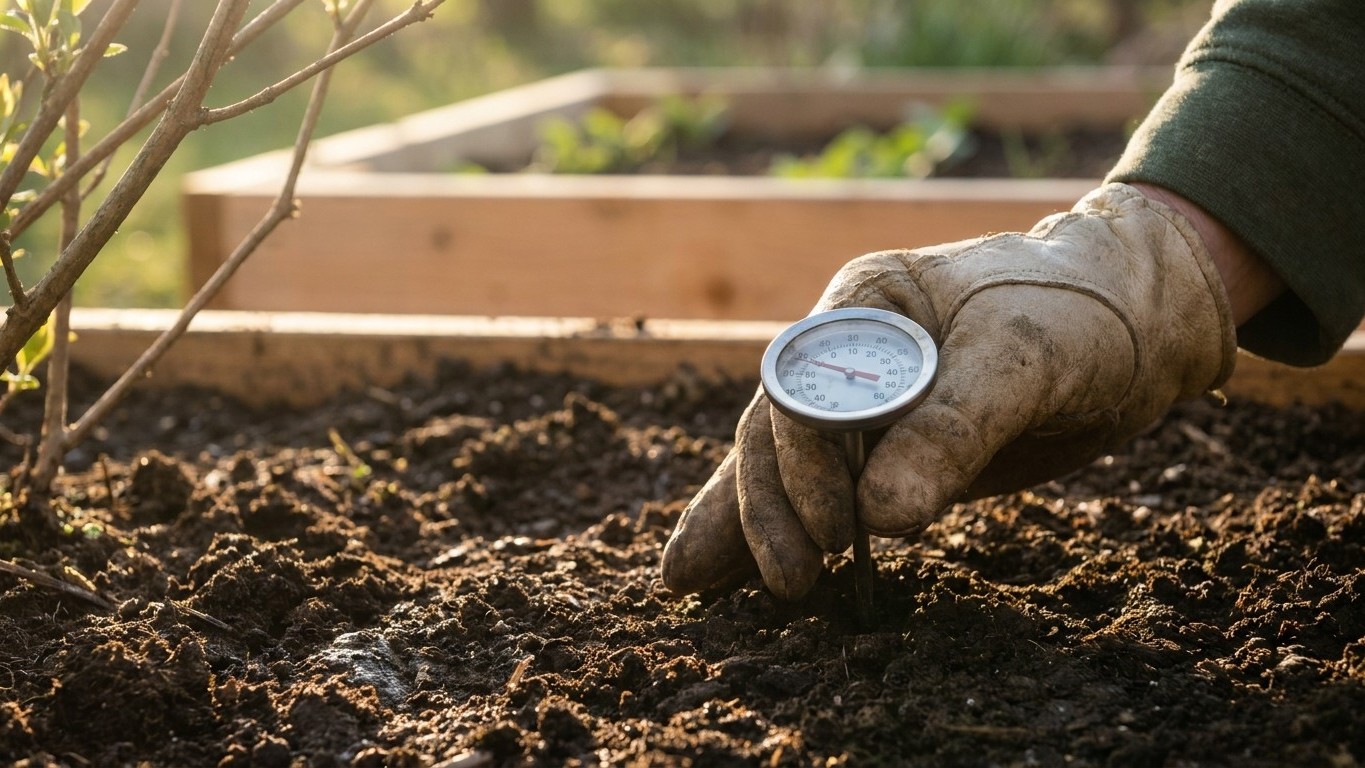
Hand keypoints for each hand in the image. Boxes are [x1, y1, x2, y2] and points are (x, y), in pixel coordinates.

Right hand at [661, 183, 1237, 599]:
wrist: (1135, 326)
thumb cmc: (1078, 314)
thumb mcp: (1022, 361)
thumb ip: (951, 431)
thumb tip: (879, 518)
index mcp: (864, 305)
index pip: (801, 389)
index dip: (806, 464)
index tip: (839, 531)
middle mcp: (846, 353)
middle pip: (775, 434)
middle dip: (772, 508)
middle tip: (795, 583)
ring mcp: (862, 405)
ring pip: (783, 469)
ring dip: (754, 526)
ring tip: (704, 588)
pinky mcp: (889, 453)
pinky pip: (821, 493)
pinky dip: (778, 529)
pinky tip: (719, 572)